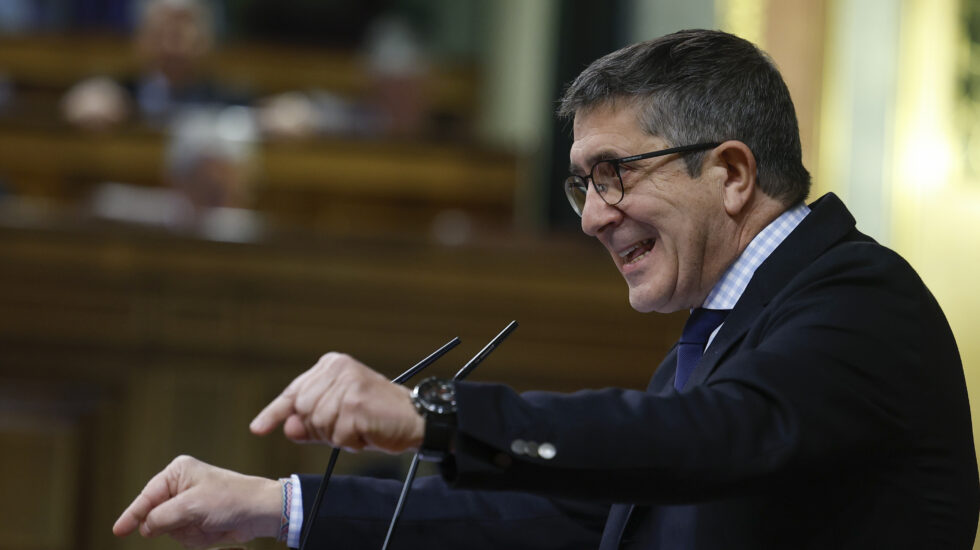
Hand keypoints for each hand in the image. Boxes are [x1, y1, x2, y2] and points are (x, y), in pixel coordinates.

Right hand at [112, 455, 281, 548]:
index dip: (132, 515)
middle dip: (174, 525)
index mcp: (178, 473)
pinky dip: (197, 539)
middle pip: (156, 517)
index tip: (118, 531)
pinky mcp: (197, 520)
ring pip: (170, 530)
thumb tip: (144, 527)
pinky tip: (213, 530)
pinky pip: (184, 537)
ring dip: (189, 534)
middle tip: (196, 521)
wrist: (260, 513)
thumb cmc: (230, 499)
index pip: (147, 496)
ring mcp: (188, 505)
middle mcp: (180, 486)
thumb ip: (162, 517)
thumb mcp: (192, 507)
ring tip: (209, 524)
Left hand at [250, 352, 423, 452]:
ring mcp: (346, 386)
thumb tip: (287, 428)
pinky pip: (337, 436)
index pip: (293, 392)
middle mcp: (337, 369)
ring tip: (361, 427)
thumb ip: (311, 421)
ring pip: (318, 425)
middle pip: (303, 411)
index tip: (257, 428)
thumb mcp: (339, 416)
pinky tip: (368, 433)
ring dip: (338, 436)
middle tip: (348, 427)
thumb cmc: (379, 416)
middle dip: (320, 428)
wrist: (416, 418)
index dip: (275, 413)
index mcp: (331, 365)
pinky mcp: (355, 404)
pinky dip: (351, 442)